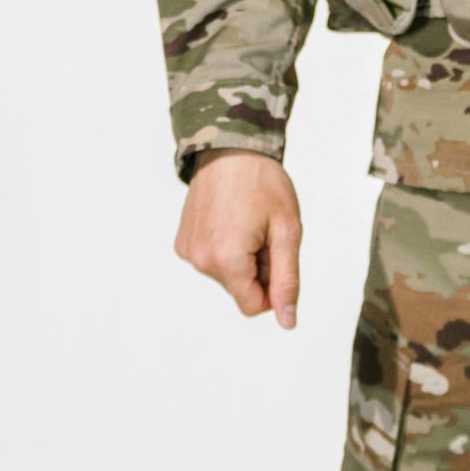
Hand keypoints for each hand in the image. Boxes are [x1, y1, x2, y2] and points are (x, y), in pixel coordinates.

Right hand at [174, 153, 302, 325]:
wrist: (230, 149)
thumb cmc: (263, 184)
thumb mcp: (286, 232)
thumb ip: (287, 280)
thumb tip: (287, 321)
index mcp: (225, 260)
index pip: (253, 306)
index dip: (272, 287)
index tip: (276, 254)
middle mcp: (199, 260)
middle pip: (239, 290)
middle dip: (257, 269)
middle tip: (263, 232)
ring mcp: (187, 251)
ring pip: (226, 276)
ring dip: (242, 258)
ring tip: (247, 223)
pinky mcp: (182, 242)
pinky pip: (211, 260)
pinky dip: (225, 248)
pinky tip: (231, 220)